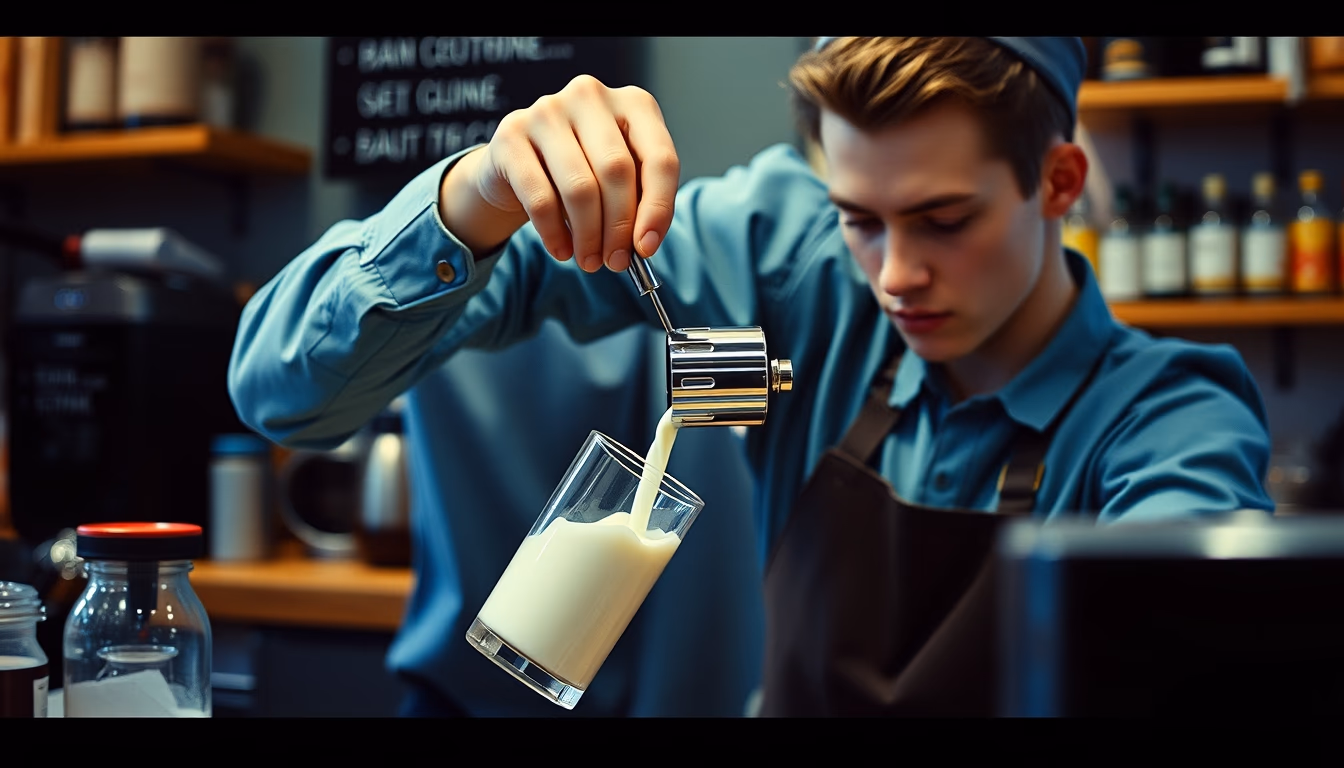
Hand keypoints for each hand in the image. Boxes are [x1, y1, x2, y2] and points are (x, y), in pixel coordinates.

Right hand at [440, 75, 679, 273]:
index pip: (659, 158)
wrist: (517, 165)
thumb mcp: (619, 180)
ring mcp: (547, 111)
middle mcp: (590, 96)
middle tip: (616, 261)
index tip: (647, 247)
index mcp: (633, 103)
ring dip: (588, 236)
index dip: (658, 208)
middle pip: (617, 172)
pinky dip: (554, 234)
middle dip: (619, 228)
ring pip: (580, 187)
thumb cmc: (581, 172)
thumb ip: (639, 202)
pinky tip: (562, 250)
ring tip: (589, 260)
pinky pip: (541, 198)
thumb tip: (643, 244)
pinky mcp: (510, 135)